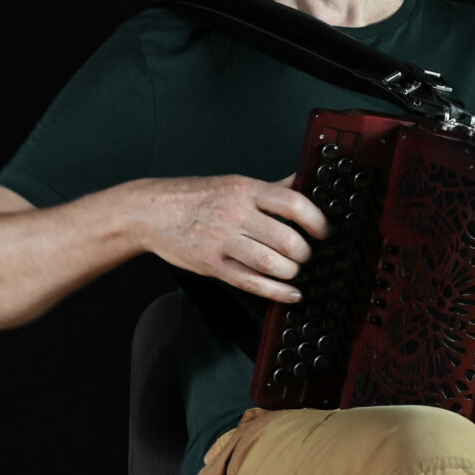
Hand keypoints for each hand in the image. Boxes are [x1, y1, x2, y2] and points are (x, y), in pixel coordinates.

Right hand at [141, 173, 329, 302]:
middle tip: (307, 254)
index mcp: (245, 189)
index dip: (316, 220)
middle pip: (286, 239)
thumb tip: (305, 181)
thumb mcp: (235, 183)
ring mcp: (222, 240)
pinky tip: (290, 293)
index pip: (293, 203)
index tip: (324, 230)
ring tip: (294, 269)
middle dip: (305, 252)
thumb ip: (271, 187)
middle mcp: (235, 213)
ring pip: (271, 263)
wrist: (150, 211)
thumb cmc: (195, 196)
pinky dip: (276, 292)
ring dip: (291, 271)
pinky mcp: (211, 264)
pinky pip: (250, 282)